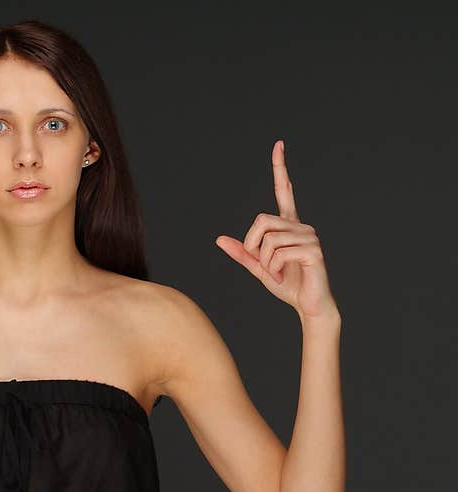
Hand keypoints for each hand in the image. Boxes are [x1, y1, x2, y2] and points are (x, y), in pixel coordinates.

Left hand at [214, 140, 338, 319]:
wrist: (309, 305)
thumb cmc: (287, 284)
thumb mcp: (258, 268)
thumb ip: (242, 253)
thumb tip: (220, 239)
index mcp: (288, 226)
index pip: (284, 191)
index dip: (280, 168)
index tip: (278, 145)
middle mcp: (300, 226)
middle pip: (261, 221)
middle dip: (252, 246)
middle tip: (263, 266)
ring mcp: (309, 237)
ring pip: (268, 240)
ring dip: (264, 262)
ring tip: (277, 273)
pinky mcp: (313, 251)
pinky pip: (278, 254)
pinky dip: (274, 270)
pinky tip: (284, 276)